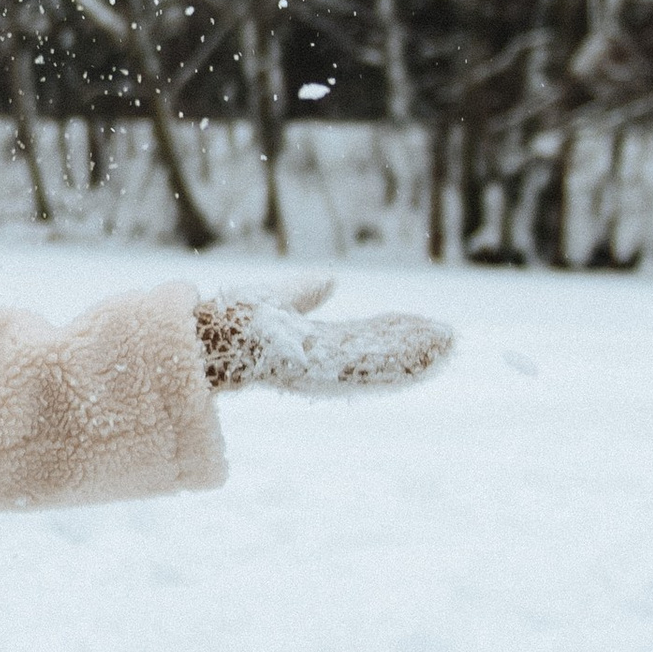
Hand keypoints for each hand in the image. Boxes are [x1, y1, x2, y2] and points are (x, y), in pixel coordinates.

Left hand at [196, 271, 452, 396]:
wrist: (201, 337)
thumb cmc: (228, 324)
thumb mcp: (277, 303)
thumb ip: (303, 296)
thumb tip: (331, 281)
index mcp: (312, 349)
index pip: (361, 344)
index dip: (393, 336)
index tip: (428, 329)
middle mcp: (319, 364)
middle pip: (374, 356)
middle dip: (410, 348)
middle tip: (451, 340)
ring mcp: (320, 370)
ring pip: (374, 365)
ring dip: (412, 356)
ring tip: (449, 343)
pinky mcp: (318, 369)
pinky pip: (362, 364)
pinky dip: (396, 357)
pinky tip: (422, 346)